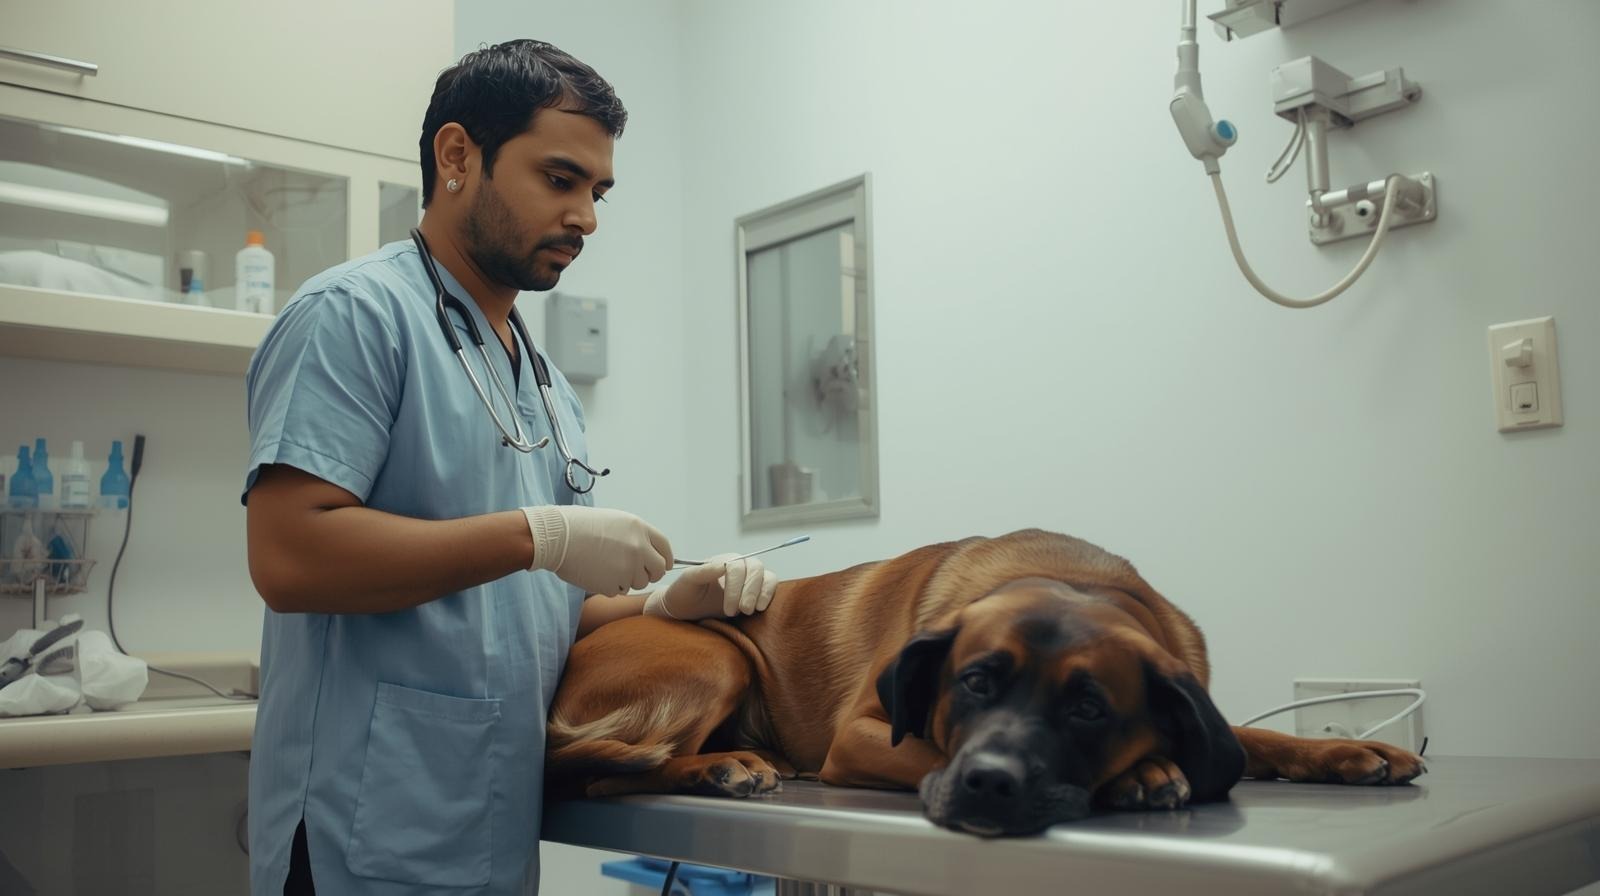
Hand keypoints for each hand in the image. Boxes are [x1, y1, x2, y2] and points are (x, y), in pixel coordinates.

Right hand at [522, 505, 671, 595]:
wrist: (557, 536)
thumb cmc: (582, 527)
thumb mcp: (616, 521)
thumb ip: (637, 537)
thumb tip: (651, 555)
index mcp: (640, 529)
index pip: (665, 548)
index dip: (666, 559)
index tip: (663, 565)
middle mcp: (639, 548)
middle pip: (658, 570)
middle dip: (650, 574)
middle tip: (636, 573)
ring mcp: (627, 568)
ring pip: (638, 583)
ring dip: (627, 580)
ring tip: (606, 567)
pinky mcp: (613, 584)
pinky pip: (620, 591)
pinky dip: (610, 586)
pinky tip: (596, 573)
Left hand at [643, 554, 777, 620]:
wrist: (687, 611)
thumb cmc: (684, 595)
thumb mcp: (687, 583)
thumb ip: (701, 572)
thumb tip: (721, 566)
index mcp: (723, 561)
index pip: (737, 567)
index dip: (735, 588)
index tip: (728, 610)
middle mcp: (739, 565)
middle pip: (755, 568)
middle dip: (750, 591)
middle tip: (742, 611)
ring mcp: (749, 577)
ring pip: (767, 576)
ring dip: (762, 593)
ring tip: (749, 611)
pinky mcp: (758, 590)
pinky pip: (771, 586)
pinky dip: (769, 595)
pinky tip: (760, 608)